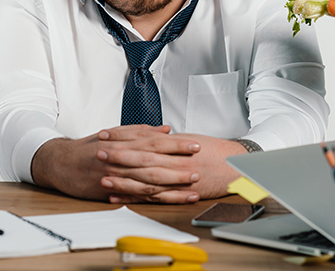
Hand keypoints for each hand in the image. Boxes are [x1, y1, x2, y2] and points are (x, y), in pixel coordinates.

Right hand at [30, 125, 200, 202]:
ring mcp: (118, 176)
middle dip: (178, 165)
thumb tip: (165, 129)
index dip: (176, 144)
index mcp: (123, 142)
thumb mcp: (113, 133)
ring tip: (192, 185)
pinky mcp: (113, 192)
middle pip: (154, 162)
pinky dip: (157, 198)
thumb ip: (140, 131)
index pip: (154, 142)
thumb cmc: (89, 147)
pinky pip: (139, 196)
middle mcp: (121, 159)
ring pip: (149, 181)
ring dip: (172, 185)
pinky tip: (173, 198)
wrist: (61, 163)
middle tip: (198, 167)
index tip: (194, 145)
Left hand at [97, 128, 246, 203]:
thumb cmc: (214, 151)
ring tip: (103, 179)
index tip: (105, 135)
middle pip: (142, 158)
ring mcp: (177, 179)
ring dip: (123, 180)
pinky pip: (154, 197)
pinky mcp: (179, 193)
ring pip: (145, 180)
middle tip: (98, 153)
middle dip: (118, 156)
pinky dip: (135, 198)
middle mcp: (175, 161)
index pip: (143, 138)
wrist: (236, 166)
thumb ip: (167, 140)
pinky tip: (119, 198)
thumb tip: (150, 135)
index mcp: (175, 145)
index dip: (122, 136)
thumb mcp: (189, 139)